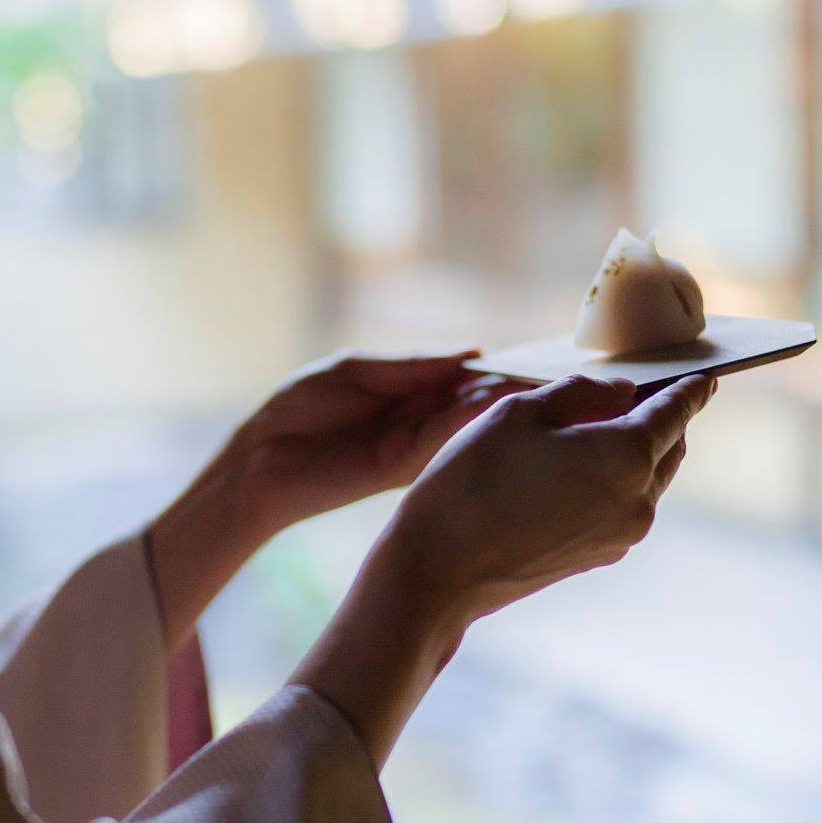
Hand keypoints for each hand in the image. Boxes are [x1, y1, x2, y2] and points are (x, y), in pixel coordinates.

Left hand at [146, 349, 515, 651]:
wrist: (259, 458)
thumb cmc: (300, 409)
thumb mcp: (359, 370)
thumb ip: (414, 365)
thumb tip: (474, 355)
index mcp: (415, 393)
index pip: (470, 379)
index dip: (504, 370)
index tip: (547, 359)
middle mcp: (423, 422)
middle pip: (479, 404)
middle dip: (514, 392)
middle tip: (562, 383)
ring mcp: (416, 447)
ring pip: (469, 426)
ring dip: (500, 409)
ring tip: (538, 393)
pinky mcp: (401, 467)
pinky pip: (442, 441)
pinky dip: (467, 425)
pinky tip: (493, 409)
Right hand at [384, 372, 713, 623]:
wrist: (440, 568)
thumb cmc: (473, 480)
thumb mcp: (519, 412)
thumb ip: (580, 393)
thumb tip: (622, 394)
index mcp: (627, 456)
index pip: (676, 413)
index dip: (691, 390)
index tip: (707, 377)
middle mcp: (638, 501)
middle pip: (669, 448)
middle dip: (662, 418)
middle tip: (640, 393)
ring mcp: (622, 536)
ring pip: (647, 479)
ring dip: (636, 451)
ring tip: (598, 428)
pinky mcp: (599, 556)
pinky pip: (624, 506)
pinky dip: (616, 480)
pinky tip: (577, 468)